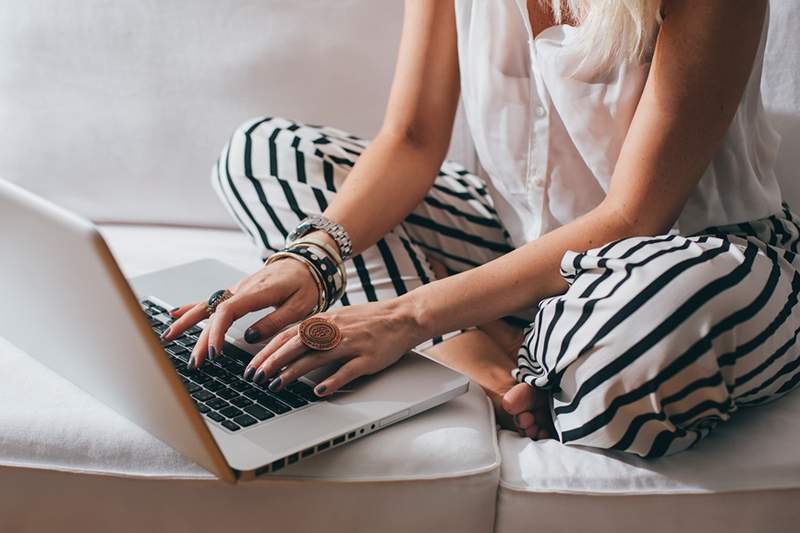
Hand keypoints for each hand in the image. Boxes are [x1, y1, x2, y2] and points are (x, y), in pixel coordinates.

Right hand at [163, 256, 319, 367]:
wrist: (305, 262)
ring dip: (188, 323)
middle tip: (194, 362)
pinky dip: (191, 307)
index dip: (218, 332)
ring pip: (207, 306)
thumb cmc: (305, 283)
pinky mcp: (236, 292)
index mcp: (257, 292)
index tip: (214, 352)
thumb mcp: (300, 306)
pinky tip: (175, 314)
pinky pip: (210, 300)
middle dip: (201, 339)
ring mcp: (236, 289)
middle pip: (214, 313)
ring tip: (169, 338)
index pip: (228, 311)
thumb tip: (250, 337)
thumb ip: (275, 321)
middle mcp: (242, 289)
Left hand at [244, 299, 421, 395]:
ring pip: (316, 357)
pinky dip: (332, 381)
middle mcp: (334, 330)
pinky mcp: (368, 358)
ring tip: (276, 385)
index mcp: (325, 321)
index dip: (267, 351)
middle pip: (296, 345)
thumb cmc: (369, 320)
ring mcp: (351, 344)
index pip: (288, 335)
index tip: (252, 366)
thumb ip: (314, 331)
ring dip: (293, 372)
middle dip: (272, 362)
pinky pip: (347, 370)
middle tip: (256, 378)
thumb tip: (288, 345)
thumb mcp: (337, 319)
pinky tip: (318, 392)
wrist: (402, 317)